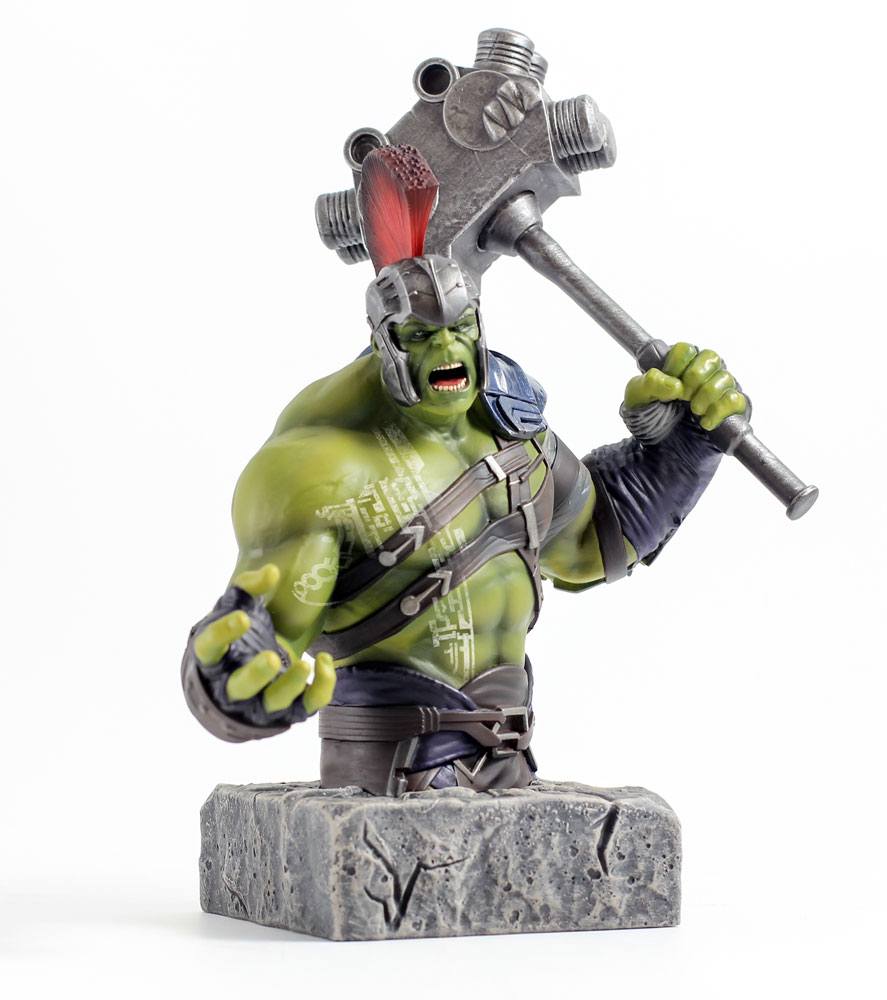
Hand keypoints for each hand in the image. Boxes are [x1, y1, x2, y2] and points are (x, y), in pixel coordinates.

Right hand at [193, 563, 335, 717]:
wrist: (250, 666)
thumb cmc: (240, 635)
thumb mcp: (237, 606)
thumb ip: (249, 586)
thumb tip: (271, 572)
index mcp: (214, 656)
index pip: (208, 648)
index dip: (222, 634)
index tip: (243, 617)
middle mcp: (232, 684)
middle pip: (239, 687)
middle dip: (256, 675)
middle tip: (272, 656)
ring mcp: (260, 701)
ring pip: (272, 702)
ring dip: (289, 686)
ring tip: (306, 663)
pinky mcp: (288, 710)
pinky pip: (305, 706)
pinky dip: (320, 689)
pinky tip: (325, 662)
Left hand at [624, 342, 747, 430]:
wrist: (662, 450)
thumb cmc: (650, 419)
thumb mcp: (637, 399)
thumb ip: (649, 384)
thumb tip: (675, 384)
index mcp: (679, 364)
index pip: (685, 349)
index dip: (676, 365)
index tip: (669, 383)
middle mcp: (703, 372)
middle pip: (710, 357)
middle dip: (694, 377)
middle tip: (682, 397)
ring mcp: (720, 389)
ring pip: (725, 377)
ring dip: (707, 394)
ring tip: (694, 411)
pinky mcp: (732, 408)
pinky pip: (736, 400)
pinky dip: (720, 411)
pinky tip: (706, 422)